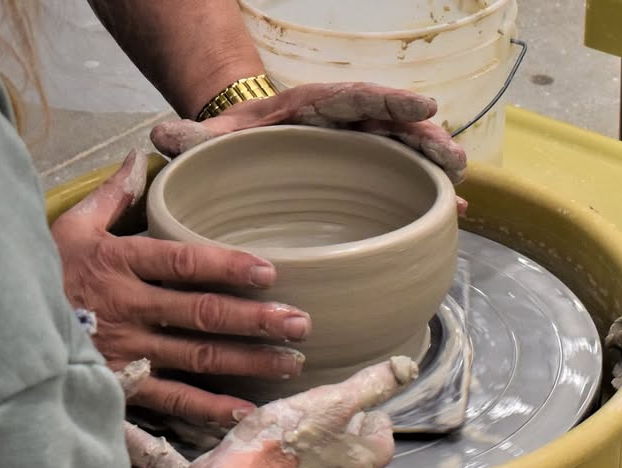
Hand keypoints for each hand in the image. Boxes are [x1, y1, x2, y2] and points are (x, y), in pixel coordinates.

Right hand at [51, 149, 312, 425]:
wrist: (1, 329)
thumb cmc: (45, 275)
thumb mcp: (70, 229)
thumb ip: (111, 197)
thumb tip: (138, 156)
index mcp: (118, 263)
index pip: (181, 263)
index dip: (226, 266)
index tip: (269, 271)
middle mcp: (127, 307)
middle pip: (202, 313)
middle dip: (256, 319)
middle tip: (300, 323)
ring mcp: (126, 350)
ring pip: (197, 357)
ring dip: (247, 362)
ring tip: (291, 362)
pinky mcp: (122, 385)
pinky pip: (171, 400)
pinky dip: (209, 409)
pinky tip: (246, 410)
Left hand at [151, 82, 468, 190]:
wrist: (244, 147)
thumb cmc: (232, 143)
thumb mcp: (210, 142)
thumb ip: (190, 140)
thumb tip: (160, 135)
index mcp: (309, 109)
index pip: (353, 98)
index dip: (389, 103)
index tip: (424, 108)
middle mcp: (341, 125)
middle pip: (390, 125)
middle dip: (426, 139)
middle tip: (455, 157)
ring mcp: (357, 151)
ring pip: (403, 153)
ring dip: (434, 167)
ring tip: (461, 188)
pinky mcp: (363, 176)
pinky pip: (400, 180)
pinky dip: (424, 195)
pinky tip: (450, 214)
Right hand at [160, 357, 416, 467]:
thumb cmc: (287, 441)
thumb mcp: (334, 401)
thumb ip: (371, 385)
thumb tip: (406, 368)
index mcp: (365, 461)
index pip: (382, 431)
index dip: (365, 410)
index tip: (345, 399)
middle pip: (354, 448)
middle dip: (341, 428)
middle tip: (318, 409)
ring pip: (325, 462)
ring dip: (314, 444)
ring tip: (294, 425)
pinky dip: (289, 461)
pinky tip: (271, 446)